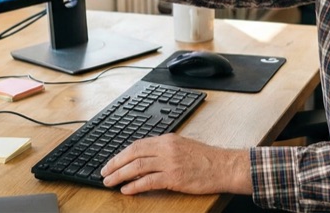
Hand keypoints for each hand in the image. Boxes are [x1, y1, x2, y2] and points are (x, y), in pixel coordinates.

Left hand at [101, 134, 252, 194]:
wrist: (225, 166)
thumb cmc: (207, 159)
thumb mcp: (184, 147)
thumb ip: (165, 150)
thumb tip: (146, 158)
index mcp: (168, 139)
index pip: (138, 144)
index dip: (121, 154)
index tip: (112, 162)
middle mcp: (167, 148)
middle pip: (133, 154)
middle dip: (115, 164)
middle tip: (104, 173)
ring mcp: (170, 162)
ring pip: (137, 167)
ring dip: (120, 175)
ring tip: (109, 182)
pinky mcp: (174, 177)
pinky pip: (149, 181)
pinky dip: (135, 186)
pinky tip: (126, 190)